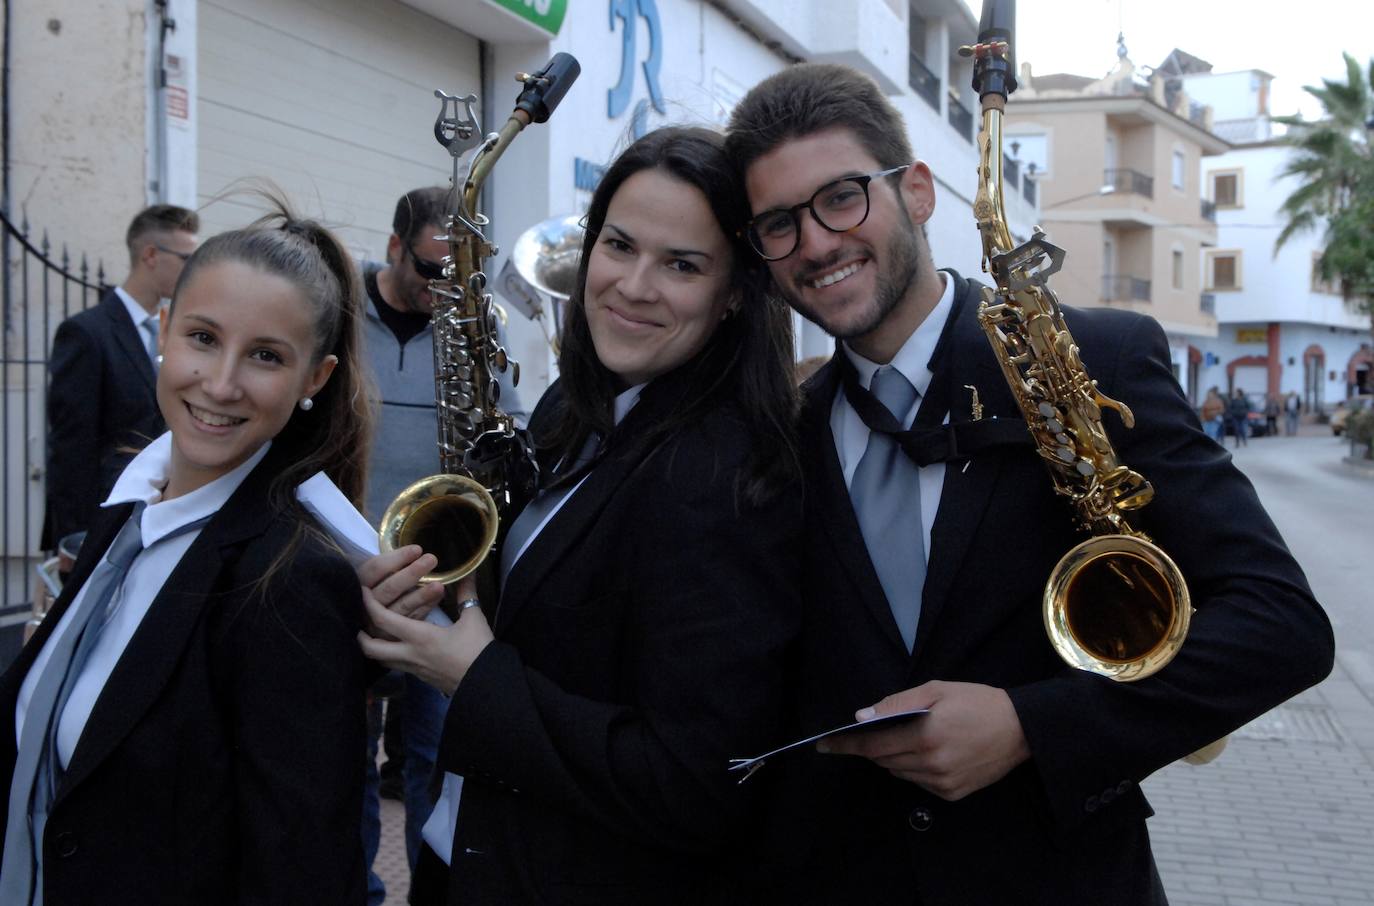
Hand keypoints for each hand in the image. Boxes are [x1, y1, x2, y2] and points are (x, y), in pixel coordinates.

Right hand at [357, 544, 445, 623]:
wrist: (366, 620)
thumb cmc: (374, 587)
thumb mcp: (373, 575)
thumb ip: (387, 565)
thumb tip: (415, 551)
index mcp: (357, 584)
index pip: (375, 569)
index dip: (396, 558)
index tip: (417, 549)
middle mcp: (365, 605)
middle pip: (389, 588)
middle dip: (411, 573)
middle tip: (431, 559)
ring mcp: (377, 622)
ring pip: (401, 607)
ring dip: (421, 594)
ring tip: (439, 584)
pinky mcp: (391, 634)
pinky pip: (411, 619)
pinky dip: (426, 607)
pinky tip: (439, 595)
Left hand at [357, 575, 493, 695]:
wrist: (487, 686)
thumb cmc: (479, 651)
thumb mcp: (474, 619)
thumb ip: (466, 595)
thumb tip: (468, 573)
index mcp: (420, 637)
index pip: (384, 619)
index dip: (369, 604)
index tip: (362, 590)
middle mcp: (410, 654)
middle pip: (371, 648)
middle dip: (359, 634)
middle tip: (358, 620)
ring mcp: (414, 668)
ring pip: (381, 660)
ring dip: (373, 646)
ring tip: (374, 631)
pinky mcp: (421, 677)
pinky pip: (396, 664)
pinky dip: (389, 654)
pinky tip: (397, 644)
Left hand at [819, 681, 1030, 800]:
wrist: (1021, 730)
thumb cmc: (977, 702)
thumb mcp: (936, 690)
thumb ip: (897, 703)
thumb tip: (863, 716)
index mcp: (925, 735)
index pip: (872, 745)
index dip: (845, 745)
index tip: (823, 745)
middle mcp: (931, 764)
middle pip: (882, 760)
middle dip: (872, 746)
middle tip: (874, 730)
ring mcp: (941, 782)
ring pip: (898, 772)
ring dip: (893, 756)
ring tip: (911, 737)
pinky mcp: (952, 794)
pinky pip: (917, 782)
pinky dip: (913, 768)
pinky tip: (929, 751)